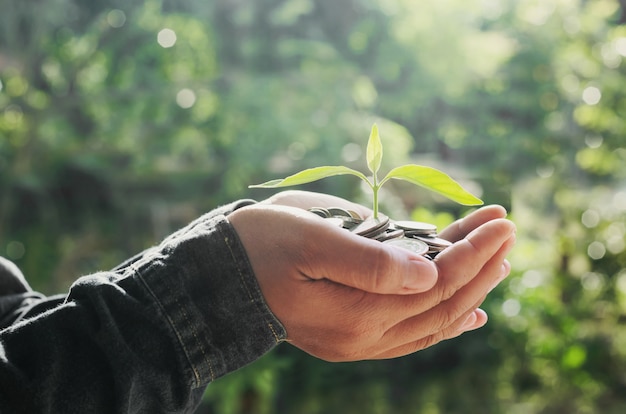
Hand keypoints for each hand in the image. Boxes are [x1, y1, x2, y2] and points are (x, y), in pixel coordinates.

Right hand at [229, 193, 514, 360]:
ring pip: (432, 322)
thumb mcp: (310, 238)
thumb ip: (370, 260)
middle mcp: (363, 338)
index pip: (434, 283)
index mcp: (356, 312)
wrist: (220, 281)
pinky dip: (446, 321)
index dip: (472, 252)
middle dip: (480, 266)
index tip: (500, 221)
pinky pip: (413, 336)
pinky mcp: (353, 338)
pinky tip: (470, 314)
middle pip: (441, 304)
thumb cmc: (260, 247)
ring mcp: (359, 343)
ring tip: (499, 263)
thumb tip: (428, 271)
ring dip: (470, 290)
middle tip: (508, 231)